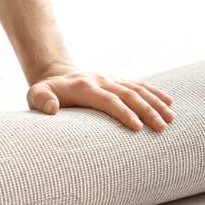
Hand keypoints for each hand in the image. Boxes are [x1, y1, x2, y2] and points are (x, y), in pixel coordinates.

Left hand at [27, 69, 174, 131]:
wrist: (55, 75)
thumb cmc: (45, 93)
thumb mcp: (34, 96)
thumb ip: (41, 100)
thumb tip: (51, 109)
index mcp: (84, 87)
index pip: (108, 100)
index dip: (123, 113)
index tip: (137, 128)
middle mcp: (101, 80)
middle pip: (128, 94)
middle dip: (146, 111)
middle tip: (162, 128)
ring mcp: (111, 79)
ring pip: (137, 89)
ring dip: (155, 103)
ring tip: (170, 119)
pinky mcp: (117, 80)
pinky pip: (139, 85)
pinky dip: (154, 93)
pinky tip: (170, 103)